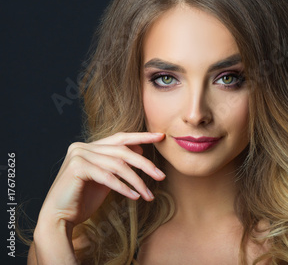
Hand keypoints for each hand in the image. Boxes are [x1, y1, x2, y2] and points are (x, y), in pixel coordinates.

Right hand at [37, 132, 165, 227]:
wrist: (60, 218)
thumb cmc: (83, 200)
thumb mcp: (106, 178)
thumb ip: (119, 163)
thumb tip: (140, 148)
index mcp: (90, 146)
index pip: (120, 138)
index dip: (142, 136)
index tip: (161, 136)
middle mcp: (82, 146)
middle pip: (122, 151)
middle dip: (144, 164)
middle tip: (161, 176)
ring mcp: (78, 155)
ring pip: (118, 165)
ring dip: (137, 181)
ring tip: (148, 194)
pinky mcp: (77, 168)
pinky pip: (108, 176)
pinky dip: (123, 187)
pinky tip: (134, 196)